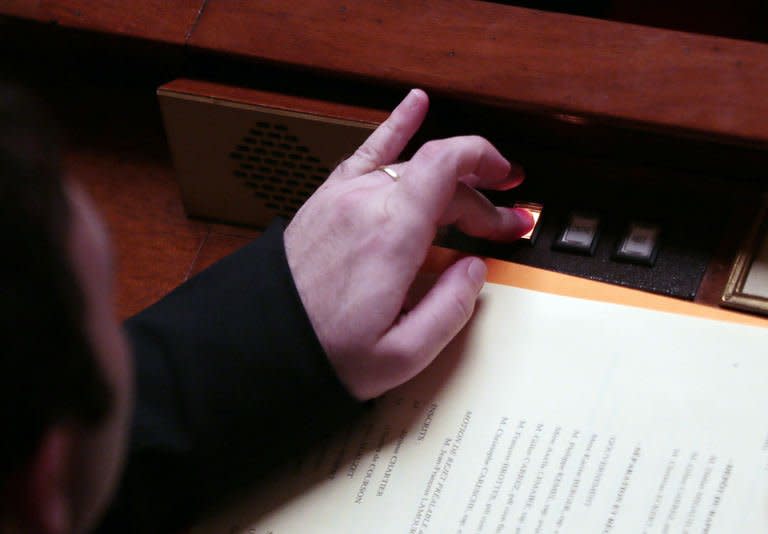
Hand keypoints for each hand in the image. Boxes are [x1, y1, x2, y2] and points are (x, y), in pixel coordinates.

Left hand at [284, 89, 532, 399]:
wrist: (264, 344)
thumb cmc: (328, 351)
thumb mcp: (403, 354)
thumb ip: (451, 308)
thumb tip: (475, 269)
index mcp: (391, 235)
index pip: (448, 166)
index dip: (488, 166)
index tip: (510, 189)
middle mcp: (366, 204)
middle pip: (437, 173)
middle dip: (479, 196)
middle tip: (502, 225)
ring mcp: (343, 197)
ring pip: (411, 166)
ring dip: (451, 175)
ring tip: (479, 183)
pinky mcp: (327, 201)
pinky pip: (368, 151)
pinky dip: (395, 126)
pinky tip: (414, 105)